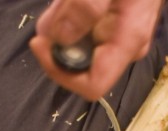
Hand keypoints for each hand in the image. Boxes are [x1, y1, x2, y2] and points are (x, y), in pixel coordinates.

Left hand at [29, 0, 163, 99]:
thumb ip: (87, 6)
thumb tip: (61, 39)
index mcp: (128, 42)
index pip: (93, 85)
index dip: (60, 72)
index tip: (39, 44)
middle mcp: (122, 49)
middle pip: (76, 66)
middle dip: (56, 40)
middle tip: (58, 5)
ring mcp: (115, 41)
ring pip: (73, 48)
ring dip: (59, 24)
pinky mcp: (107, 31)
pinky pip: (78, 33)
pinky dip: (65, 16)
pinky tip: (71, 0)